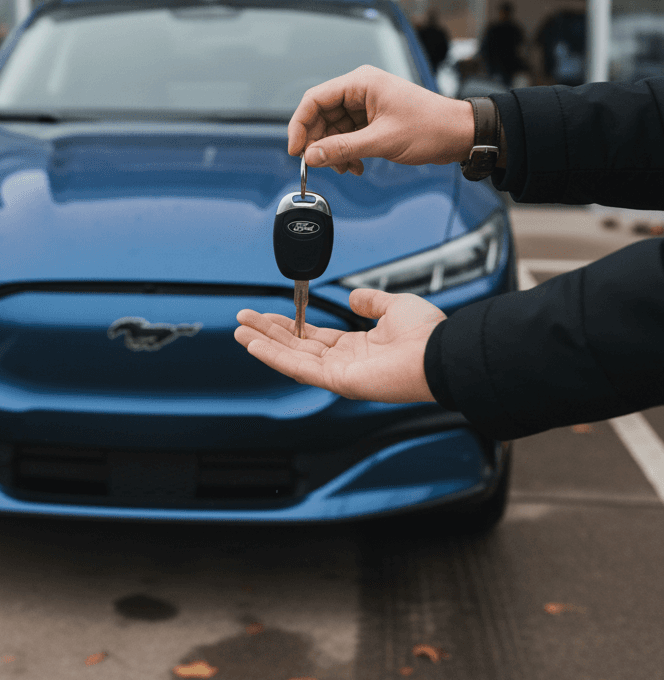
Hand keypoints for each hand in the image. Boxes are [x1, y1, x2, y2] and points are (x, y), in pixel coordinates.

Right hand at [234, 289, 444, 403]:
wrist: (441, 352)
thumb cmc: (427, 334)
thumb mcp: (395, 306)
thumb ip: (371, 301)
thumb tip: (354, 298)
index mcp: (358, 347)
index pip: (313, 337)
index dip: (289, 325)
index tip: (267, 315)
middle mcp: (346, 362)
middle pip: (296, 346)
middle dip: (267, 332)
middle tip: (242, 320)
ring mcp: (340, 374)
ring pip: (292, 357)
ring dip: (263, 344)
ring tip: (239, 331)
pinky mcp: (338, 381)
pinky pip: (299, 369)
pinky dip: (274, 357)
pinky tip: (254, 345)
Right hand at [289, 65, 474, 175]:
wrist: (461, 134)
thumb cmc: (430, 128)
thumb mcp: (382, 141)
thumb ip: (343, 148)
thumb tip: (311, 156)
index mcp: (361, 83)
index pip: (315, 99)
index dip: (300, 125)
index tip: (295, 150)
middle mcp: (360, 90)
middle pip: (321, 116)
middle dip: (319, 143)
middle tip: (319, 164)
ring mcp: (366, 105)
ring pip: (333, 129)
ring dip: (334, 151)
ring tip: (345, 168)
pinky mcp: (373, 119)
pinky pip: (348, 135)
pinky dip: (347, 152)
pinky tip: (355, 166)